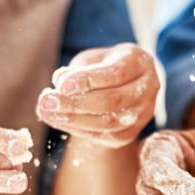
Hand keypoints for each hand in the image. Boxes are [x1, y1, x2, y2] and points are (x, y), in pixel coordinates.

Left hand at [36, 43, 159, 147]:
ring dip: (73, 119)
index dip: (88, 80)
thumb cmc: (105, 65)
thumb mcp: (92, 59)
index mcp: (140, 63)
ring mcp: (142, 115)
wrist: (125, 85)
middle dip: (76, 103)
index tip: (61, 84)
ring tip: (46, 112)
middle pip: (112, 101)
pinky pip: (103, 135)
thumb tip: (59, 82)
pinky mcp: (129, 134)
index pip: (116, 74)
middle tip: (47, 101)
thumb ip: (78, 69)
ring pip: (108, 123)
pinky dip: (77, 129)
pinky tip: (57, 120)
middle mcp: (148, 89)